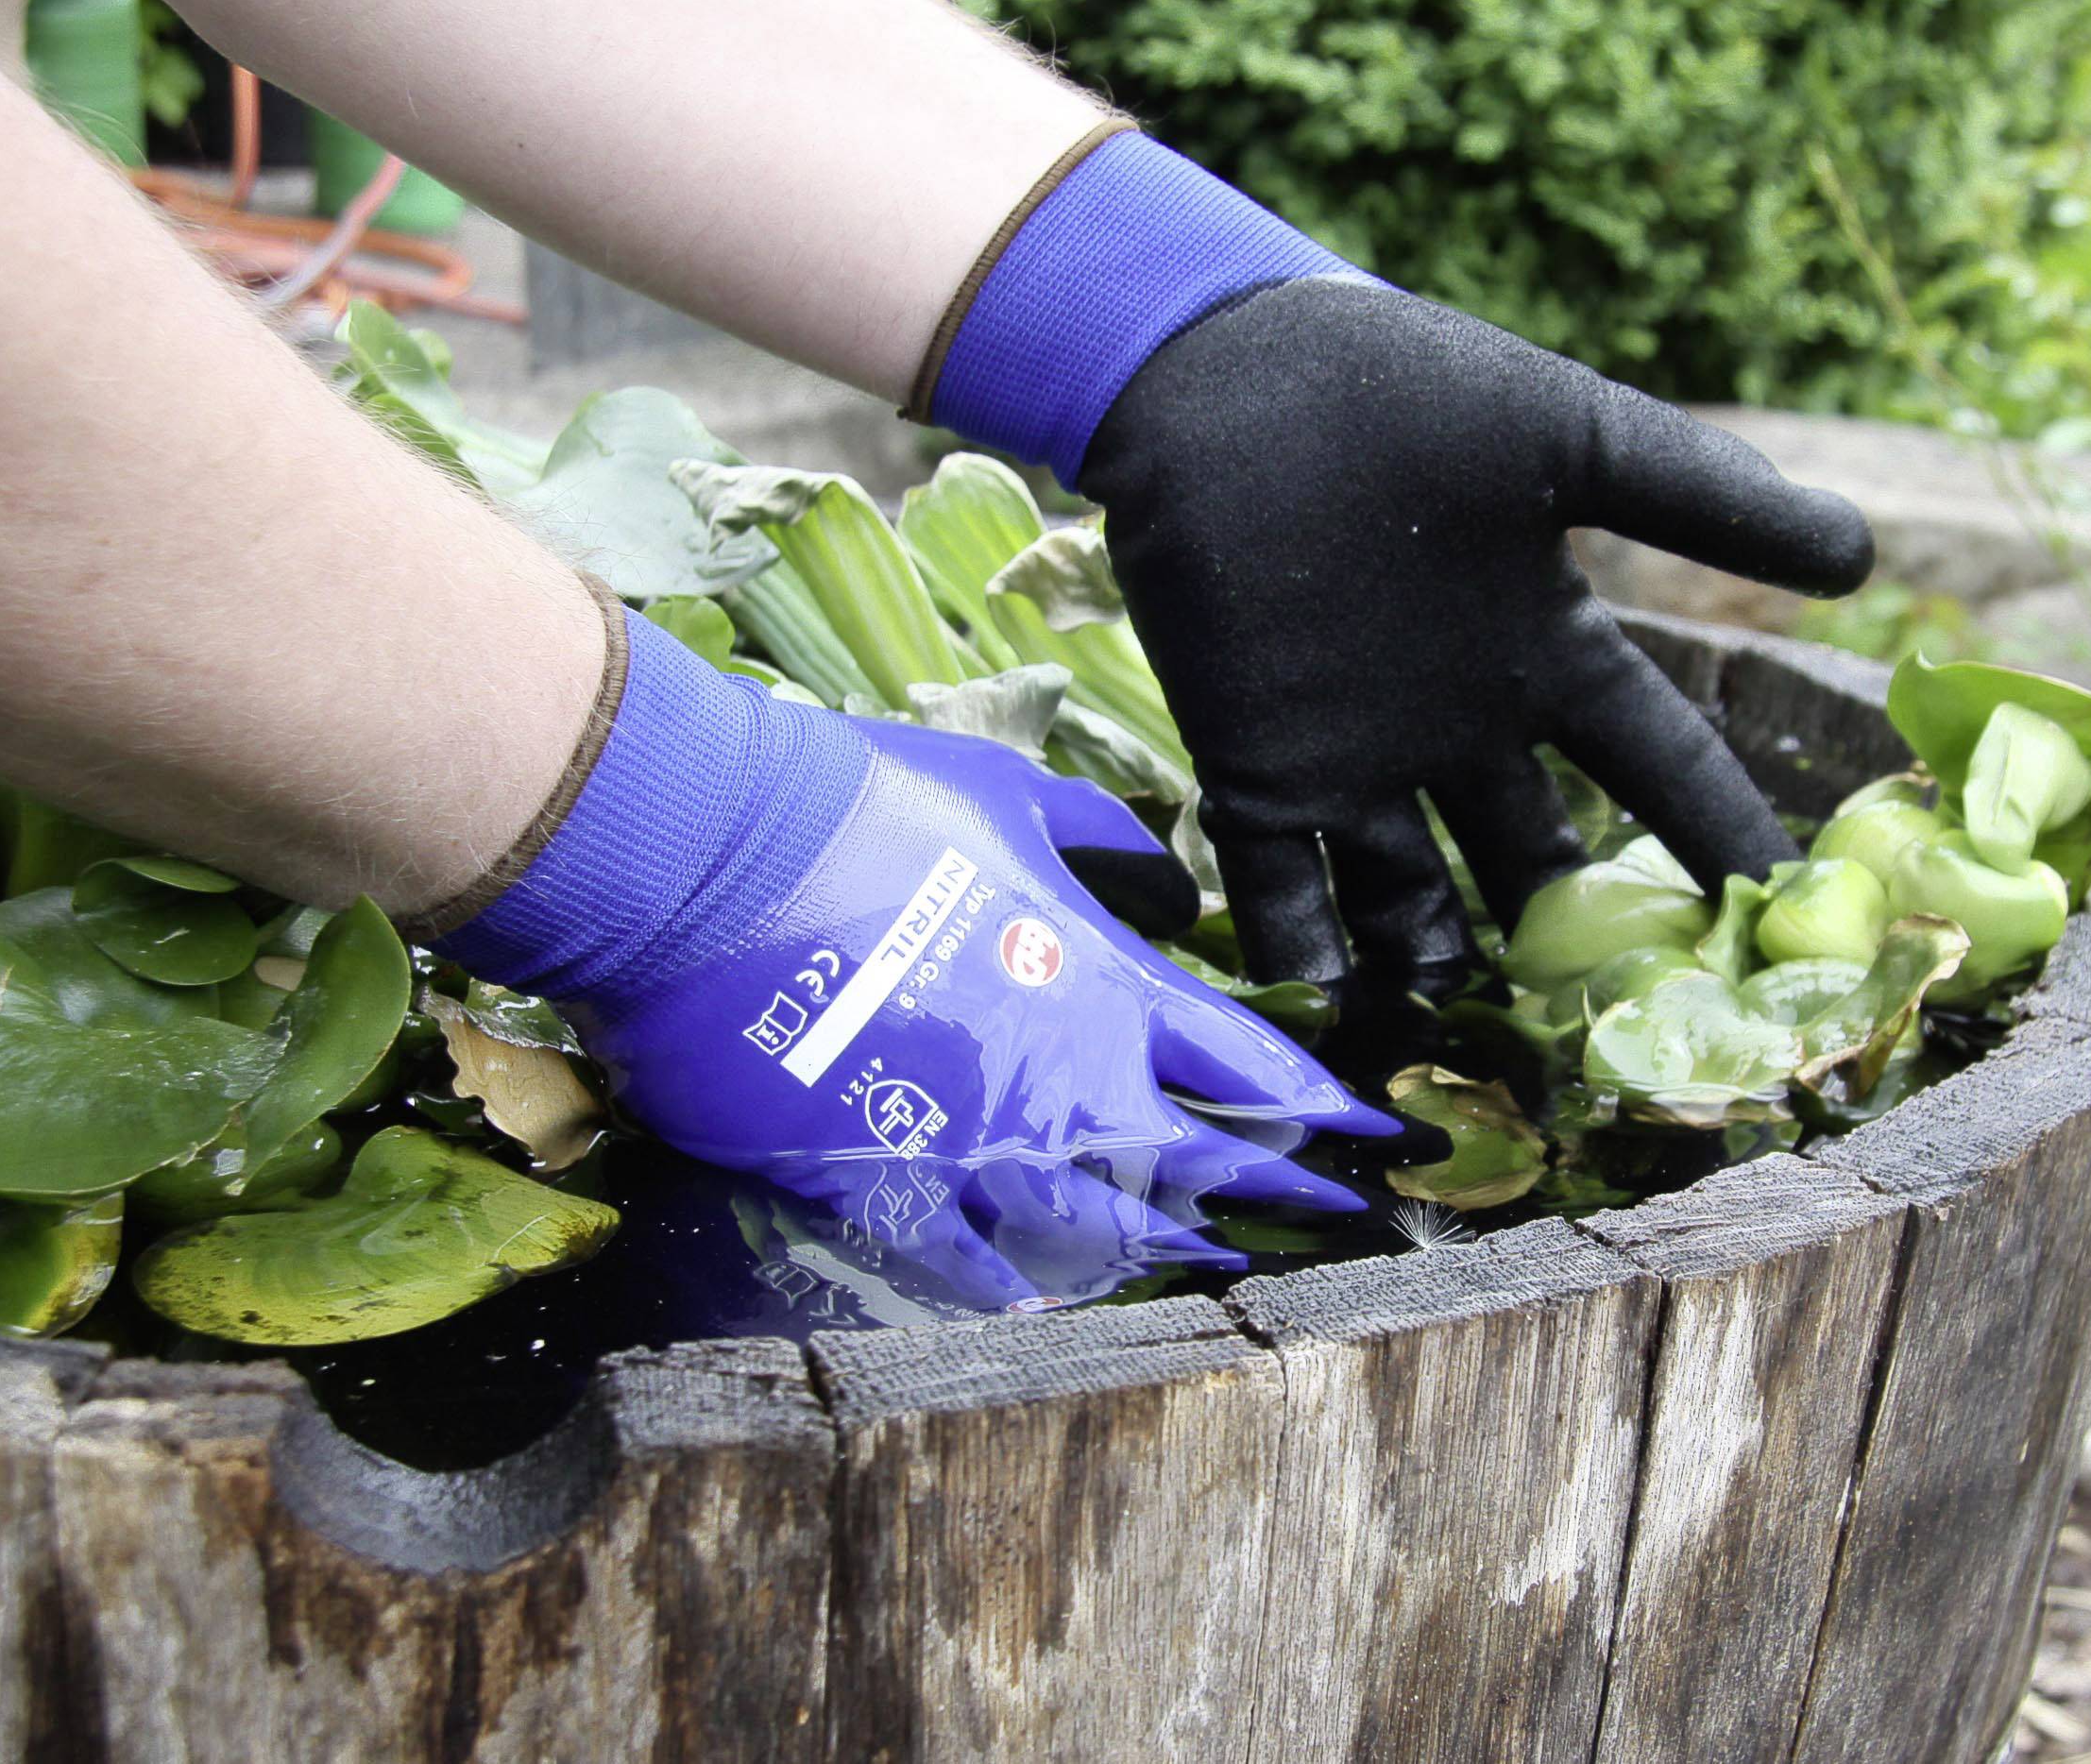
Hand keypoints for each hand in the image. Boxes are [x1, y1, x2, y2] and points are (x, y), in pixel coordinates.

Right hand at [436, 611, 1390, 1310]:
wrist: (717, 857)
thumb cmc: (868, 804)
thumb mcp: (1011, 794)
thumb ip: (1100, 840)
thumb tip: (1161, 877)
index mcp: (1101, 983)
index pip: (1247, 1065)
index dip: (1321, 1106)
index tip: (1373, 1134)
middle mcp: (1058, 1083)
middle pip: (1198, 1161)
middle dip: (1280, 1191)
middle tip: (1336, 1216)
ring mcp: (971, 1146)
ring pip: (1095, 1229)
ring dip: (1162, 1247)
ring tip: (1211, 1259)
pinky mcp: (877, 1182)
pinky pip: (962, 1259)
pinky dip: (1009, 1281)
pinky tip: (1039, 1296)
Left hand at [1078, 277, 1873, 991]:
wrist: (1225, 379)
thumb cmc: (1403, 393)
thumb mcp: (1569, 439)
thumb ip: (1700, 498)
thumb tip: (1860, 558)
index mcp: (1548, 652)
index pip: (1659, 770)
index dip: (1722, 843)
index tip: (1788, 929)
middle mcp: (1461, 730)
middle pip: (1533, 869)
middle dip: (1572, 950)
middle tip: (1617, 1045)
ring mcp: (1356, 760)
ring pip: (1407, 902)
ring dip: (1434, 975)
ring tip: (1466, 1055)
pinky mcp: (1250, 769)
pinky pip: (1280, 891)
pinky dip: (1300, 958)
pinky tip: (1329, 1024)